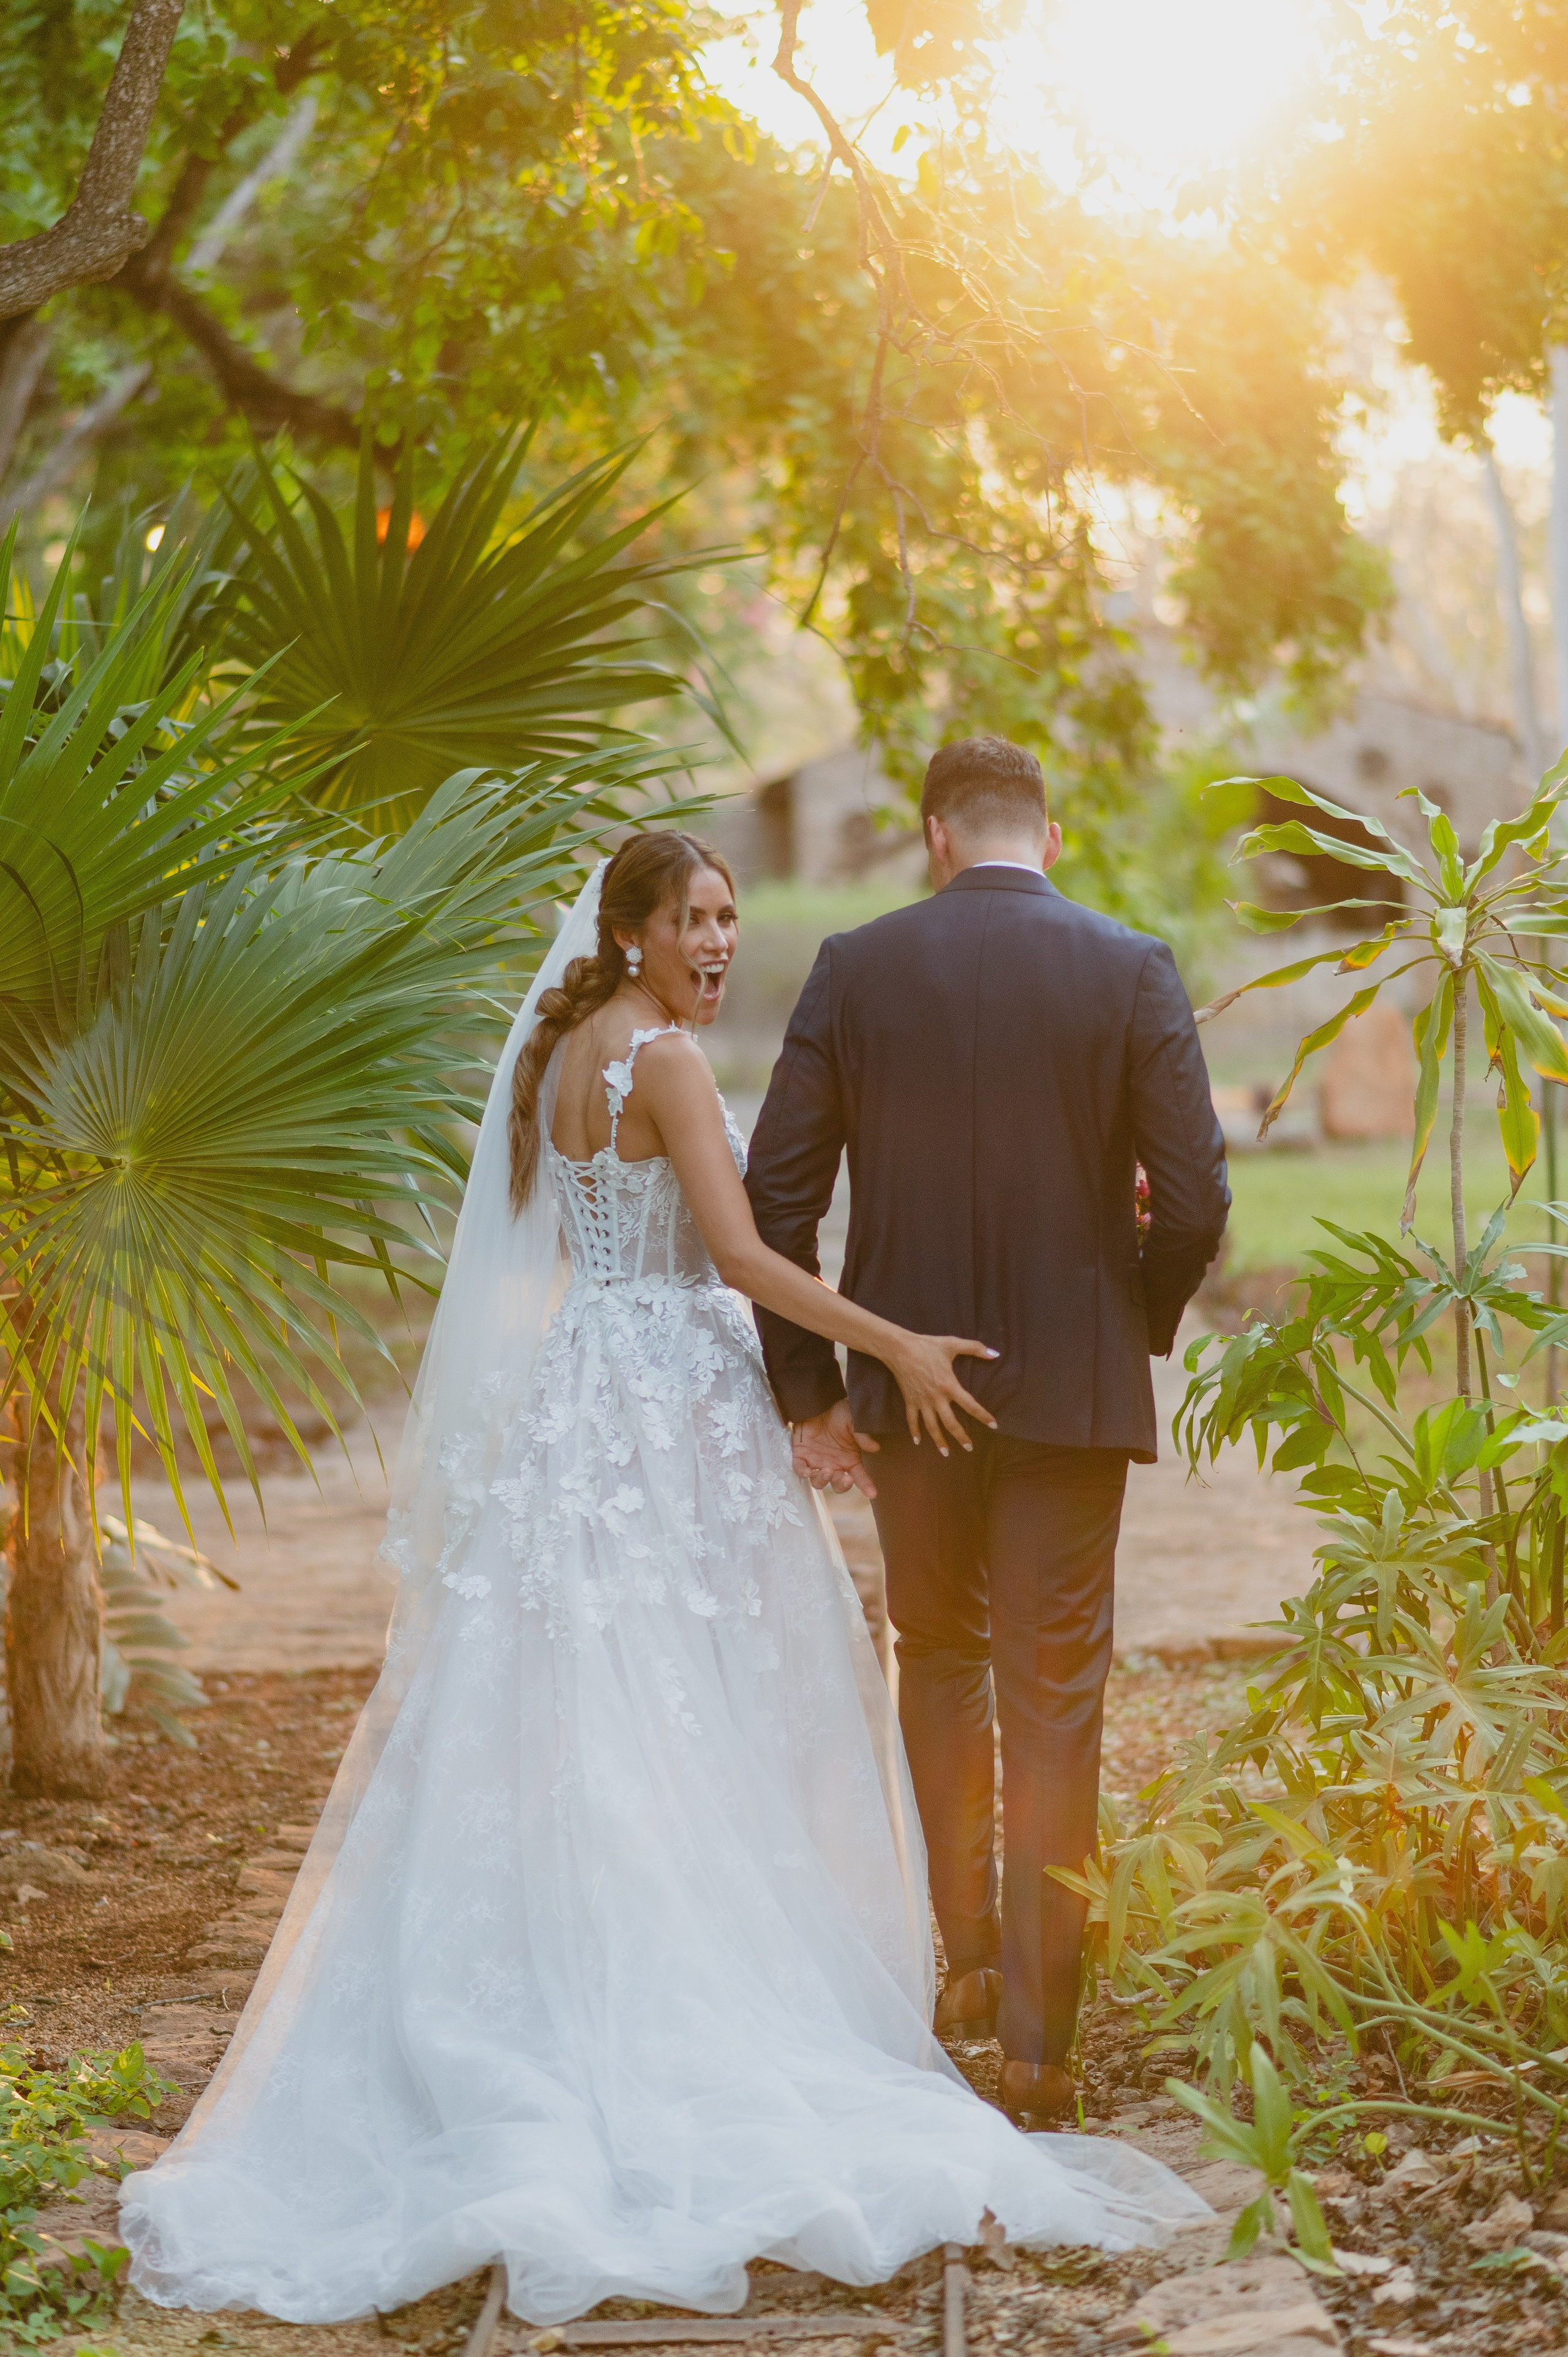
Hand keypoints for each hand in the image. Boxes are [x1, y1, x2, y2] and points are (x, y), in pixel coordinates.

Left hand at [791, 1399, 880, 1500]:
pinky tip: (807, 1471)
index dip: (866, 1485)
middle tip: (844, 1478)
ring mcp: (817, 1463)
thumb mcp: (853, 1423)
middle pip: (838, 1484)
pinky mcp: (801, 1457)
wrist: (819, 1404)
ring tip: (826, 1471)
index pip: (860, 1476)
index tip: (873, 1493)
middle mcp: (834, 1465)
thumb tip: (874, 1447)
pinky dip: (803, 1473)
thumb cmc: (839, 1415)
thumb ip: (862, 1436)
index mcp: (849, 1460)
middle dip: (841, 1485)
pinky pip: (800, 1470)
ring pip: (819, 1482)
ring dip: (823, 1480)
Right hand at [886, 1333, 998, 1455]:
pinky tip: (918, 1441)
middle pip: (951, 1423)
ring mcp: (922, 1401)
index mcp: (949, 1386)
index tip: (994, 1426)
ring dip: (939, 1441)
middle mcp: (936, 1398)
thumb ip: (975, 1348)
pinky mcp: (909, 1400)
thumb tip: (996, 1354)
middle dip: (961, 1437)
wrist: (899, 1348)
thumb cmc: (927, 1345)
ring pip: (932, 1426)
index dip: (983, 1416)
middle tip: (969, 1448)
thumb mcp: (952, 1343)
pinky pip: (912, 1420)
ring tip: (946, 1453)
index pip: (970, 1405)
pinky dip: (914, 1431)